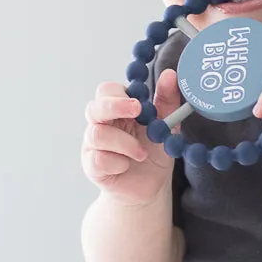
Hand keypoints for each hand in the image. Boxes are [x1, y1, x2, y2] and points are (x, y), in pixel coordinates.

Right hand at [81, 69, 181, 204]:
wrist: (150, 187)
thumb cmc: (154, 153)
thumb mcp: (167, 126)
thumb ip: (167, 100)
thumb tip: (170, 74)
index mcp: (118, 110)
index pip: (106, 91)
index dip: (119, 95)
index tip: (139, 104)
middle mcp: (102, 124)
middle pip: (93, 107)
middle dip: (113, 107)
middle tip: (136, 111)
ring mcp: (93, 145)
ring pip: (96, 134)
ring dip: (124, 143)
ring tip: (141, 154)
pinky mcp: (91, 166)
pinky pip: (98, 159)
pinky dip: (118, 163)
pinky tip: (126, 166)